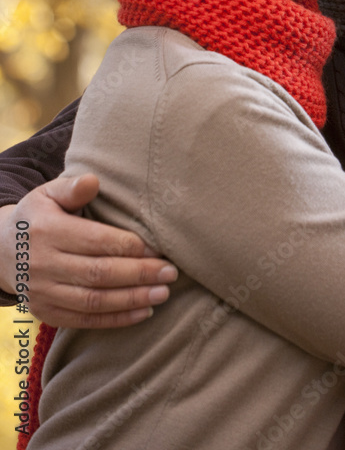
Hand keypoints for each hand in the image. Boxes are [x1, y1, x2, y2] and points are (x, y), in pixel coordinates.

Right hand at [0, 174, 176, 327]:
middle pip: (98, 274)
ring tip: (163, 293)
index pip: (95, 242)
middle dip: (139, 274)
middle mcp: (43, 265)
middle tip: (170, 272)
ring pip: (93, 301)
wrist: (0, 250)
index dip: (128, 246)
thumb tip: (93, 182)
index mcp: (47, 231)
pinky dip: (116, 319)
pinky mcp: (46, 313)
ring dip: (132, 299)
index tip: (158, 248)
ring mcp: (43, 293)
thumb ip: (72, 188)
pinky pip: (84, 320)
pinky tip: (143, 311)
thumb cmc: (38, 216)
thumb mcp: (47, 194)